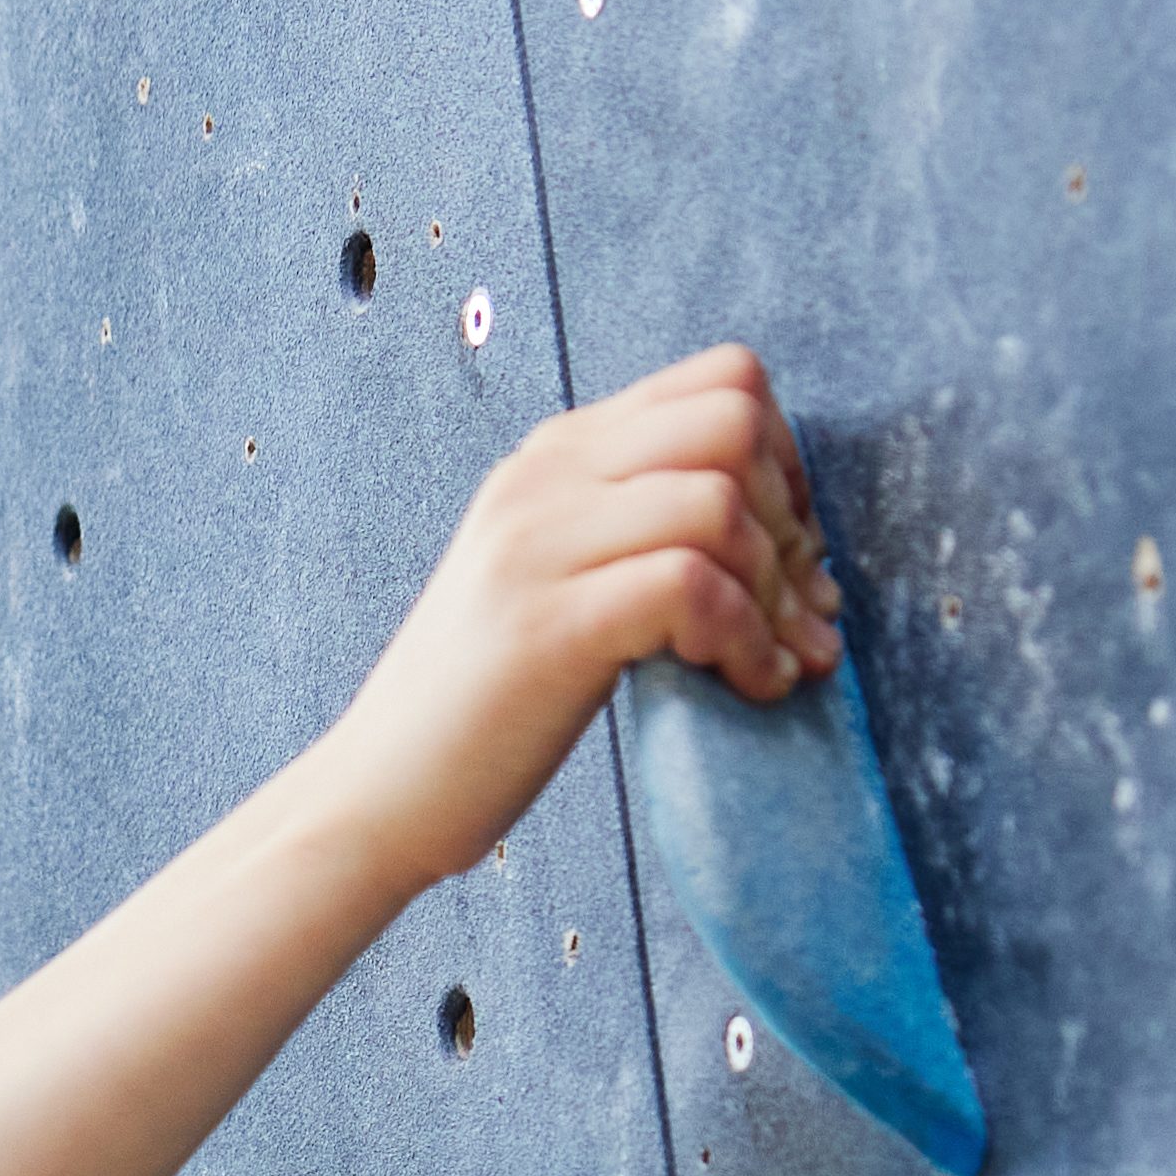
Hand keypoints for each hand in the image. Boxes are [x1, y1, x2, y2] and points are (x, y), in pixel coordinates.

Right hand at [306, 346, 837, 887]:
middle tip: (797, 611)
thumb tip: (787, 537)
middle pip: (732, 421)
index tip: (789, 551)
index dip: (786, 459)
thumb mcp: (563, 582)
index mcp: (557, 457)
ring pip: (720, 502)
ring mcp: (538, 546)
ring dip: (776, 591)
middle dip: (792, 518)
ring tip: (775, 661)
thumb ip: (640, 533)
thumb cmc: (486, 710)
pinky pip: (693, 585)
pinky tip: (748, 688)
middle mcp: (545, 479)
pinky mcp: (548, 625)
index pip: (720, 380)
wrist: (378, 795)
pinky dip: (747, 641)